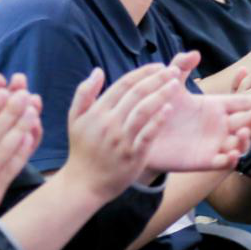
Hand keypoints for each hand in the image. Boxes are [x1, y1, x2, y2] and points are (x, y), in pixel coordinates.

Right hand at [60, 64, 177, 200]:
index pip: (123, 85)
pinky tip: (169, 109)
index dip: (142, 73)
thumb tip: (98, 70)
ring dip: (161, 95)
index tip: (158, 66)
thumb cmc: (81, 149)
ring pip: (144, 111)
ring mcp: (121, 140)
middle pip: (137, 94)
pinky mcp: (132, 156)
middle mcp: (110, 123)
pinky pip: (147, 135)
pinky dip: (158, 121)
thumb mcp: (74, 119)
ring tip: (176, 84)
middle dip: (157, 79)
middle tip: (174, 70)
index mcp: (97, 111)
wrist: (84, 183)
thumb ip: (84, 93)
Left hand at [146, 51, 250, 171]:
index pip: (240, 102)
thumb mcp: (171, 85)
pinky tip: (230, 154)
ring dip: (245, 139)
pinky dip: (230, 159)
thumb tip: (195, 53)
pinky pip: (223, 162)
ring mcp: (215, 143)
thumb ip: (181, 66)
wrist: (145, 134)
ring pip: (239, 143)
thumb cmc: (160, 107)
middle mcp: (220, 125)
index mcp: (216, 106)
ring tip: (244, 131)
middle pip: (245, 121)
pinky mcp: (206, 160)